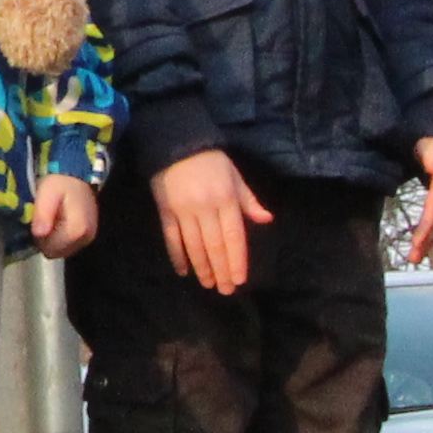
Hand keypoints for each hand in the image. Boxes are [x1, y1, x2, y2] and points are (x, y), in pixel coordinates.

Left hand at [25, 174, 98, 257]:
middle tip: (41, 220)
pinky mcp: (88, 237)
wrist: (77, 177)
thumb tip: (39, 233)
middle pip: (56, 252)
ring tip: (50, 220)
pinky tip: (57, 223)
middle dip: (44, 240)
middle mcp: (86, 237)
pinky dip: (59, 239)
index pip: (51, 248)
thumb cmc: (61, 182)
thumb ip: (43, 213)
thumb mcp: (47, 193)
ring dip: (51, 240)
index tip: (37, 222)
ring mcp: (88, 239)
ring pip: (61, 251)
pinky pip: (67, 247)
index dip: (39, 238)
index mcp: (77, 229)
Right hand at [151, 148, 272, 295]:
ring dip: (201, 267)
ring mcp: (184, 210)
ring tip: (207, 283)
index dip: (236, 260)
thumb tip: (267, 220)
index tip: (239, 280)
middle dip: (220, 270)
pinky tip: (183, 270)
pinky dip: (177, 255)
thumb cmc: (211, 161)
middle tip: (224, 290)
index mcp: (226, 199)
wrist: (175, 143)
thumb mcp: (235, 176)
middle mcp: (206, 207)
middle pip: (214, 245)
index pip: (234, 236)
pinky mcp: (165, 210)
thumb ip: (248, 200)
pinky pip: (172, 237)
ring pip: (194, 245)